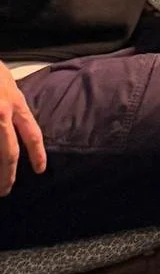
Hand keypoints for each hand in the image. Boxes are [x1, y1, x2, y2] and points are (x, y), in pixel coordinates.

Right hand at [0, 66, 45, 194]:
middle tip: (5, 191)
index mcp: (15, 103)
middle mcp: (2, 113)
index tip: (40, 170)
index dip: (37, 154)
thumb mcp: (7, 83)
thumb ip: (12, 102)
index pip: (32, 133)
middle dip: (7, 175)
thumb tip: (15, 121)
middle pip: (8, 152)